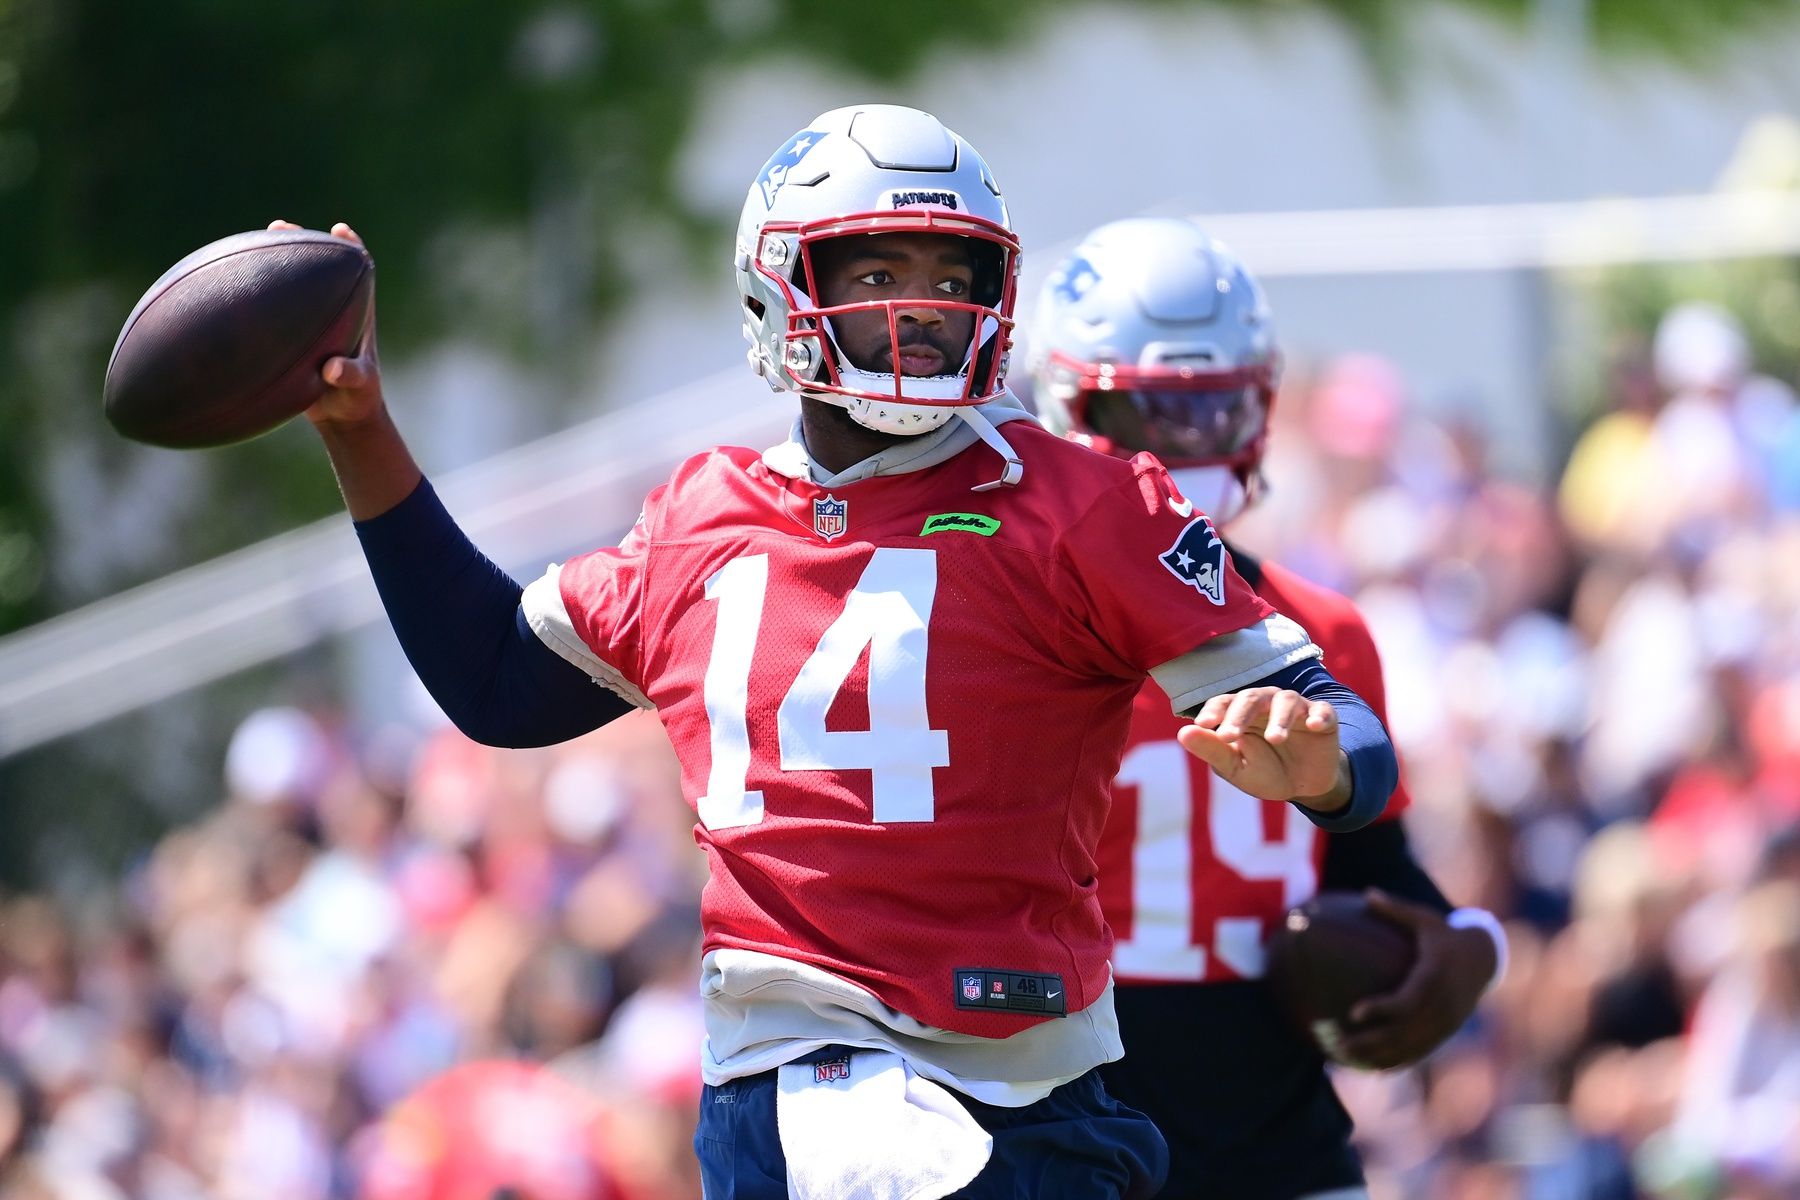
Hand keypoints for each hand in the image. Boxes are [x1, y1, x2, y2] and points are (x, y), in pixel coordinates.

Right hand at [266, 219, 383, 428]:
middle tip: (279, 226)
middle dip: (300, 243)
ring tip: (246, 245)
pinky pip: (268, 313)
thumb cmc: (357, 399)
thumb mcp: (360, 388)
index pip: (357, 273)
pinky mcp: (288, 337)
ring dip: (271, 264)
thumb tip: (332, 368)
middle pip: (316, 267)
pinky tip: (223, 292)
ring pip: (289, 286)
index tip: (339, 230)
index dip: (351, 248)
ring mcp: (308, 321)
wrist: (341, 417)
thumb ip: (351, 376)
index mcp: (355, 314)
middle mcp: (331, 310)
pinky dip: (252, 302)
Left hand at [1176, 687, 1346, 809]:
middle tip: (1230, 736)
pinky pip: (1322, 711)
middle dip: (1239, 715)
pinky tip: (1315, 726)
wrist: (1303, 786)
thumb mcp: (1236, 767)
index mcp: (1241, 713)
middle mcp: (1267, 703)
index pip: (1224, 702)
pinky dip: (1319, 716)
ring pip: (1286, 700)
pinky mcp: (1323, 719)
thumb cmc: (1264, 772)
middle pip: (1251, 698)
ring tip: (1275, 739)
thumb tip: (1182, 733)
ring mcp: (1296, 709)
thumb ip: (1212, 750)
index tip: (1203, 725)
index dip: (1214, 711)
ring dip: (1279, 718)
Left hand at [1322, 890, 1495, 1069]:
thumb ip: (1396, 910)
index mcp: (1434, 978)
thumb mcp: (1425, 919)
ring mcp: (1445, 1023)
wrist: (1485, 959)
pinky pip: (1419, 1050)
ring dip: (1378, 1056)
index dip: (1381, 1009)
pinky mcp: (1445, 1031)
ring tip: (1344, 1059)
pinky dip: (1396, 1061)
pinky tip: (1370, 1067)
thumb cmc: (1446, 935)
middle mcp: (1441, 1005)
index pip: (1407, 1001)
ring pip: (1410, 1046)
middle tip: (1338, 1045)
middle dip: (1371, 1042)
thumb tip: (1367, 892)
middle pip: (1404, 1032)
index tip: (1353, 1013)